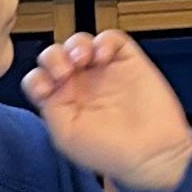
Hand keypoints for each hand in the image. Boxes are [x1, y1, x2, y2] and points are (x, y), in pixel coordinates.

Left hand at [22, 30, 191, 191]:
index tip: (47, 88)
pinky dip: (104, 41)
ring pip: (80, 43)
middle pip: (55, 56)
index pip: (39, 79)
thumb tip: (47, 85)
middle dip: (53, 58)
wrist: (152, 152)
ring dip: (76, 46)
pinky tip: (103, 56)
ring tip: (83, 59)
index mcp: (64, 103)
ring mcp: (105, 72)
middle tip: (65, 72)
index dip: (39, 78)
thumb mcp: (66, 136)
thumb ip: (50, 107)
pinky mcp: (128, 62)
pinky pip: (111, 39)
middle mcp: (82, 85)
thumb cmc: (111, 152)